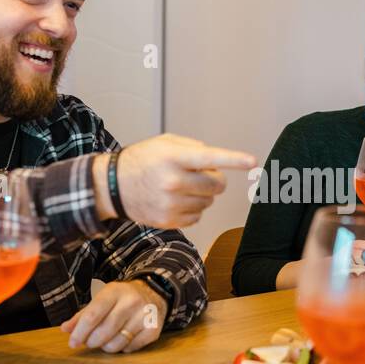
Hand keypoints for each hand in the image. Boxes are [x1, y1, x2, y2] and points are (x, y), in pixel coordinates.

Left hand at [61, 280, 168, 353]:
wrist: (153, 294)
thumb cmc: (121, 299)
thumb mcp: (102, 299)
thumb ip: (83, 314)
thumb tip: (65, 329)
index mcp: (114, 291)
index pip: (93, 315)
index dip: (80, 332)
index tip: (72, 343)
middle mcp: (131, 302)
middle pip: (103, 332)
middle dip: (91, 342)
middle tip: (90, 341)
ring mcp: (144, 316)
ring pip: (116, 344)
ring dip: (106, 346)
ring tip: (107, 339)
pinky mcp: (153, 330)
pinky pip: (129, 348)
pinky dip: (122, 348)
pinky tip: (123, 338)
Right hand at [98, 134, 255, 228]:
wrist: (112, 186)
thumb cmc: (142, 160)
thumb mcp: (164, 143)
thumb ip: (193, 147)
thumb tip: (215, 160)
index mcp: (173, 157)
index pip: (209, 158)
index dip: (233, 159)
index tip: (252, 161)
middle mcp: (173, 181)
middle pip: (217, 185)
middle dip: (215, 180)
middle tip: (200, 176)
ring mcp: (171, 203)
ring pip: (209, 202)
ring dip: (203, 195)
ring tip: (182, 188)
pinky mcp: (169, 220)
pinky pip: (198, 216)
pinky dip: (193, 209)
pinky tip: (176, 201)